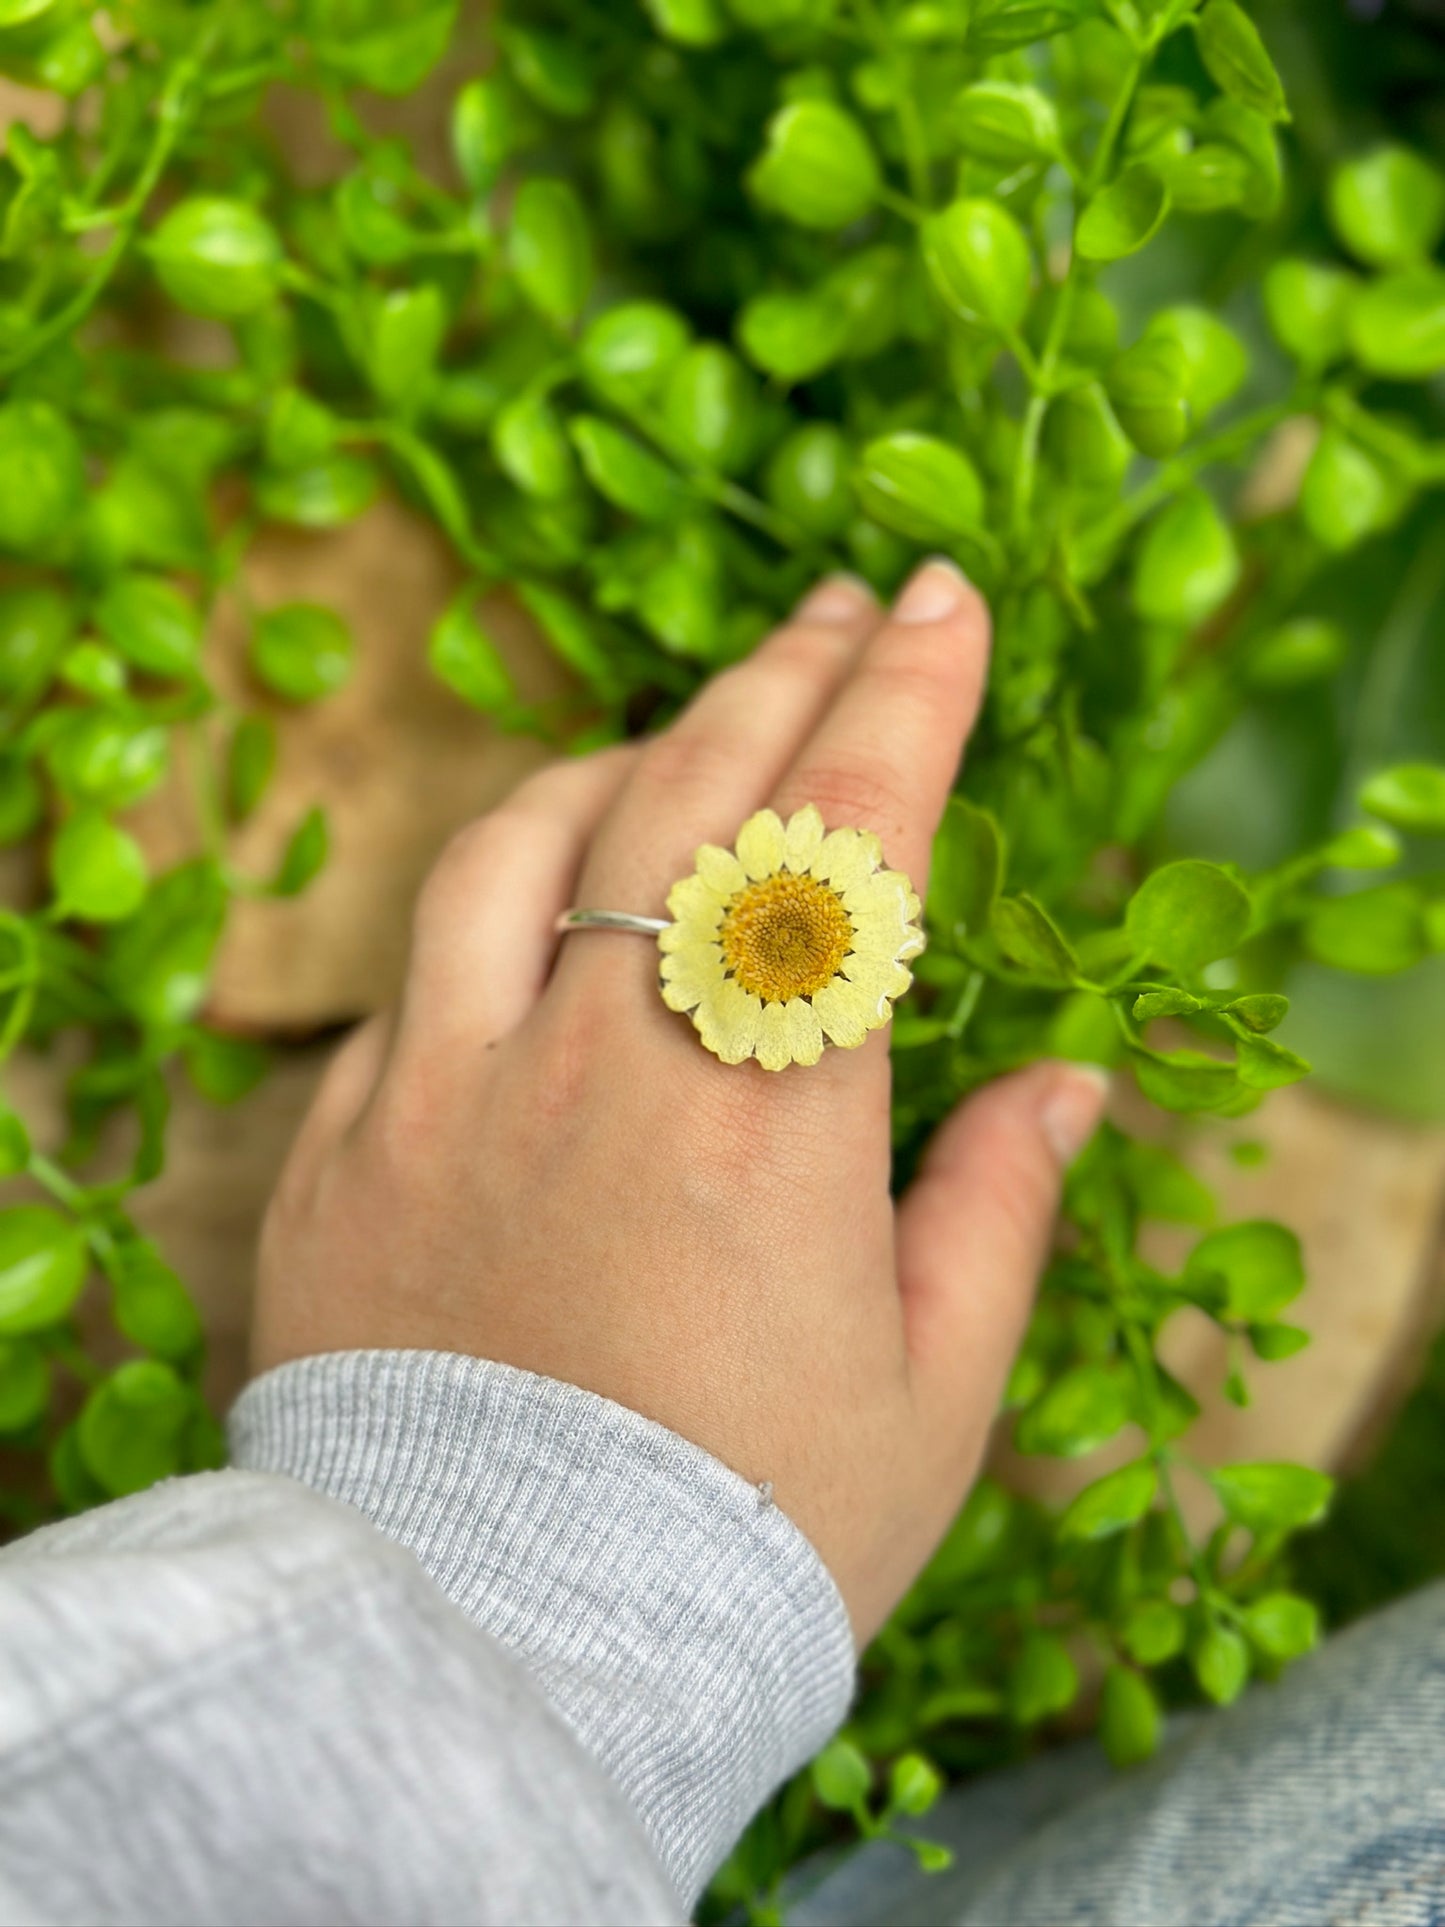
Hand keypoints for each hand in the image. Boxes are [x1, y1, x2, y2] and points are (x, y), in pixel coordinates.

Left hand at [252, 561, 1107, 1644]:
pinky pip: (420, 956)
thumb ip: (1000, 1207)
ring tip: (702, 729)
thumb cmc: (747, 1535)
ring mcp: (453, 1087)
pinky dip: (500, 882)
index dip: (906, 698)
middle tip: (847, 605)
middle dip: (789, 675)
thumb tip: (1065, 1083)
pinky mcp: (351, 1141)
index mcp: (771, 1116)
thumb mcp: (931, 1389)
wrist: (504, 1656)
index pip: (847, 841)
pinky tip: (544, 881)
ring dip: (635, 751)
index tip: (943, 602)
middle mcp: (603, 1061)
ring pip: (532, 836)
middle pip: (699, 795)